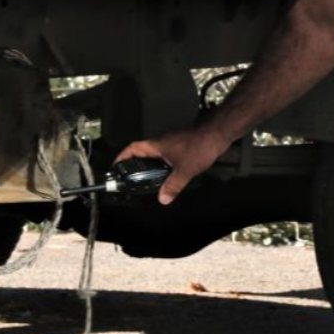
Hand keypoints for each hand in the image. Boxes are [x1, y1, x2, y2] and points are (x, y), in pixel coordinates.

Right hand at [114, 127, 229, 204]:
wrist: (217, 134)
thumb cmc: (200, 146)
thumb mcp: (185, 170)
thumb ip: (173, 185)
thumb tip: (162, 198)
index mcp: (156, 146)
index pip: (132, 149)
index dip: (122, 157)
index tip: (115, 167)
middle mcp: (162, 143)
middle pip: (142, 153)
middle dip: (134, 165)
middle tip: (130, 178)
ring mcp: (171, 144)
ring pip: (155, 155)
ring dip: (150, 166)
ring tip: (147, 181)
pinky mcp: (181, 147)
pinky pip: (166, 157)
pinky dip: (163, 166)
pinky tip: (168, 176)